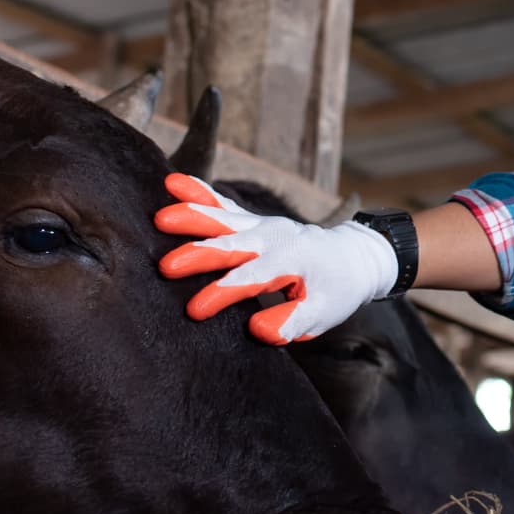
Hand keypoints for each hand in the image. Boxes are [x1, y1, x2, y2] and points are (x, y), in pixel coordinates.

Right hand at [153, 174, 396, 344]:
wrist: (352, 257)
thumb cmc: (336, 290)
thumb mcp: (323, 313)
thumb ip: (293, 321)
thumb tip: (258, 330)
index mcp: (292, 260)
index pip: (252, 279)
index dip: (223, 293)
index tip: (194, 311)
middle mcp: (275, 237)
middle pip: (231, 244)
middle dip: (198, 255)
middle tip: (165, 267)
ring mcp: (262, 224)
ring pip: (223, 218)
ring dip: (192, 217)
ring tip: (161, 217)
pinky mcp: (253, 219)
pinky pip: (223, 204)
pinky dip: (199, 192)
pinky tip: (173, 183)